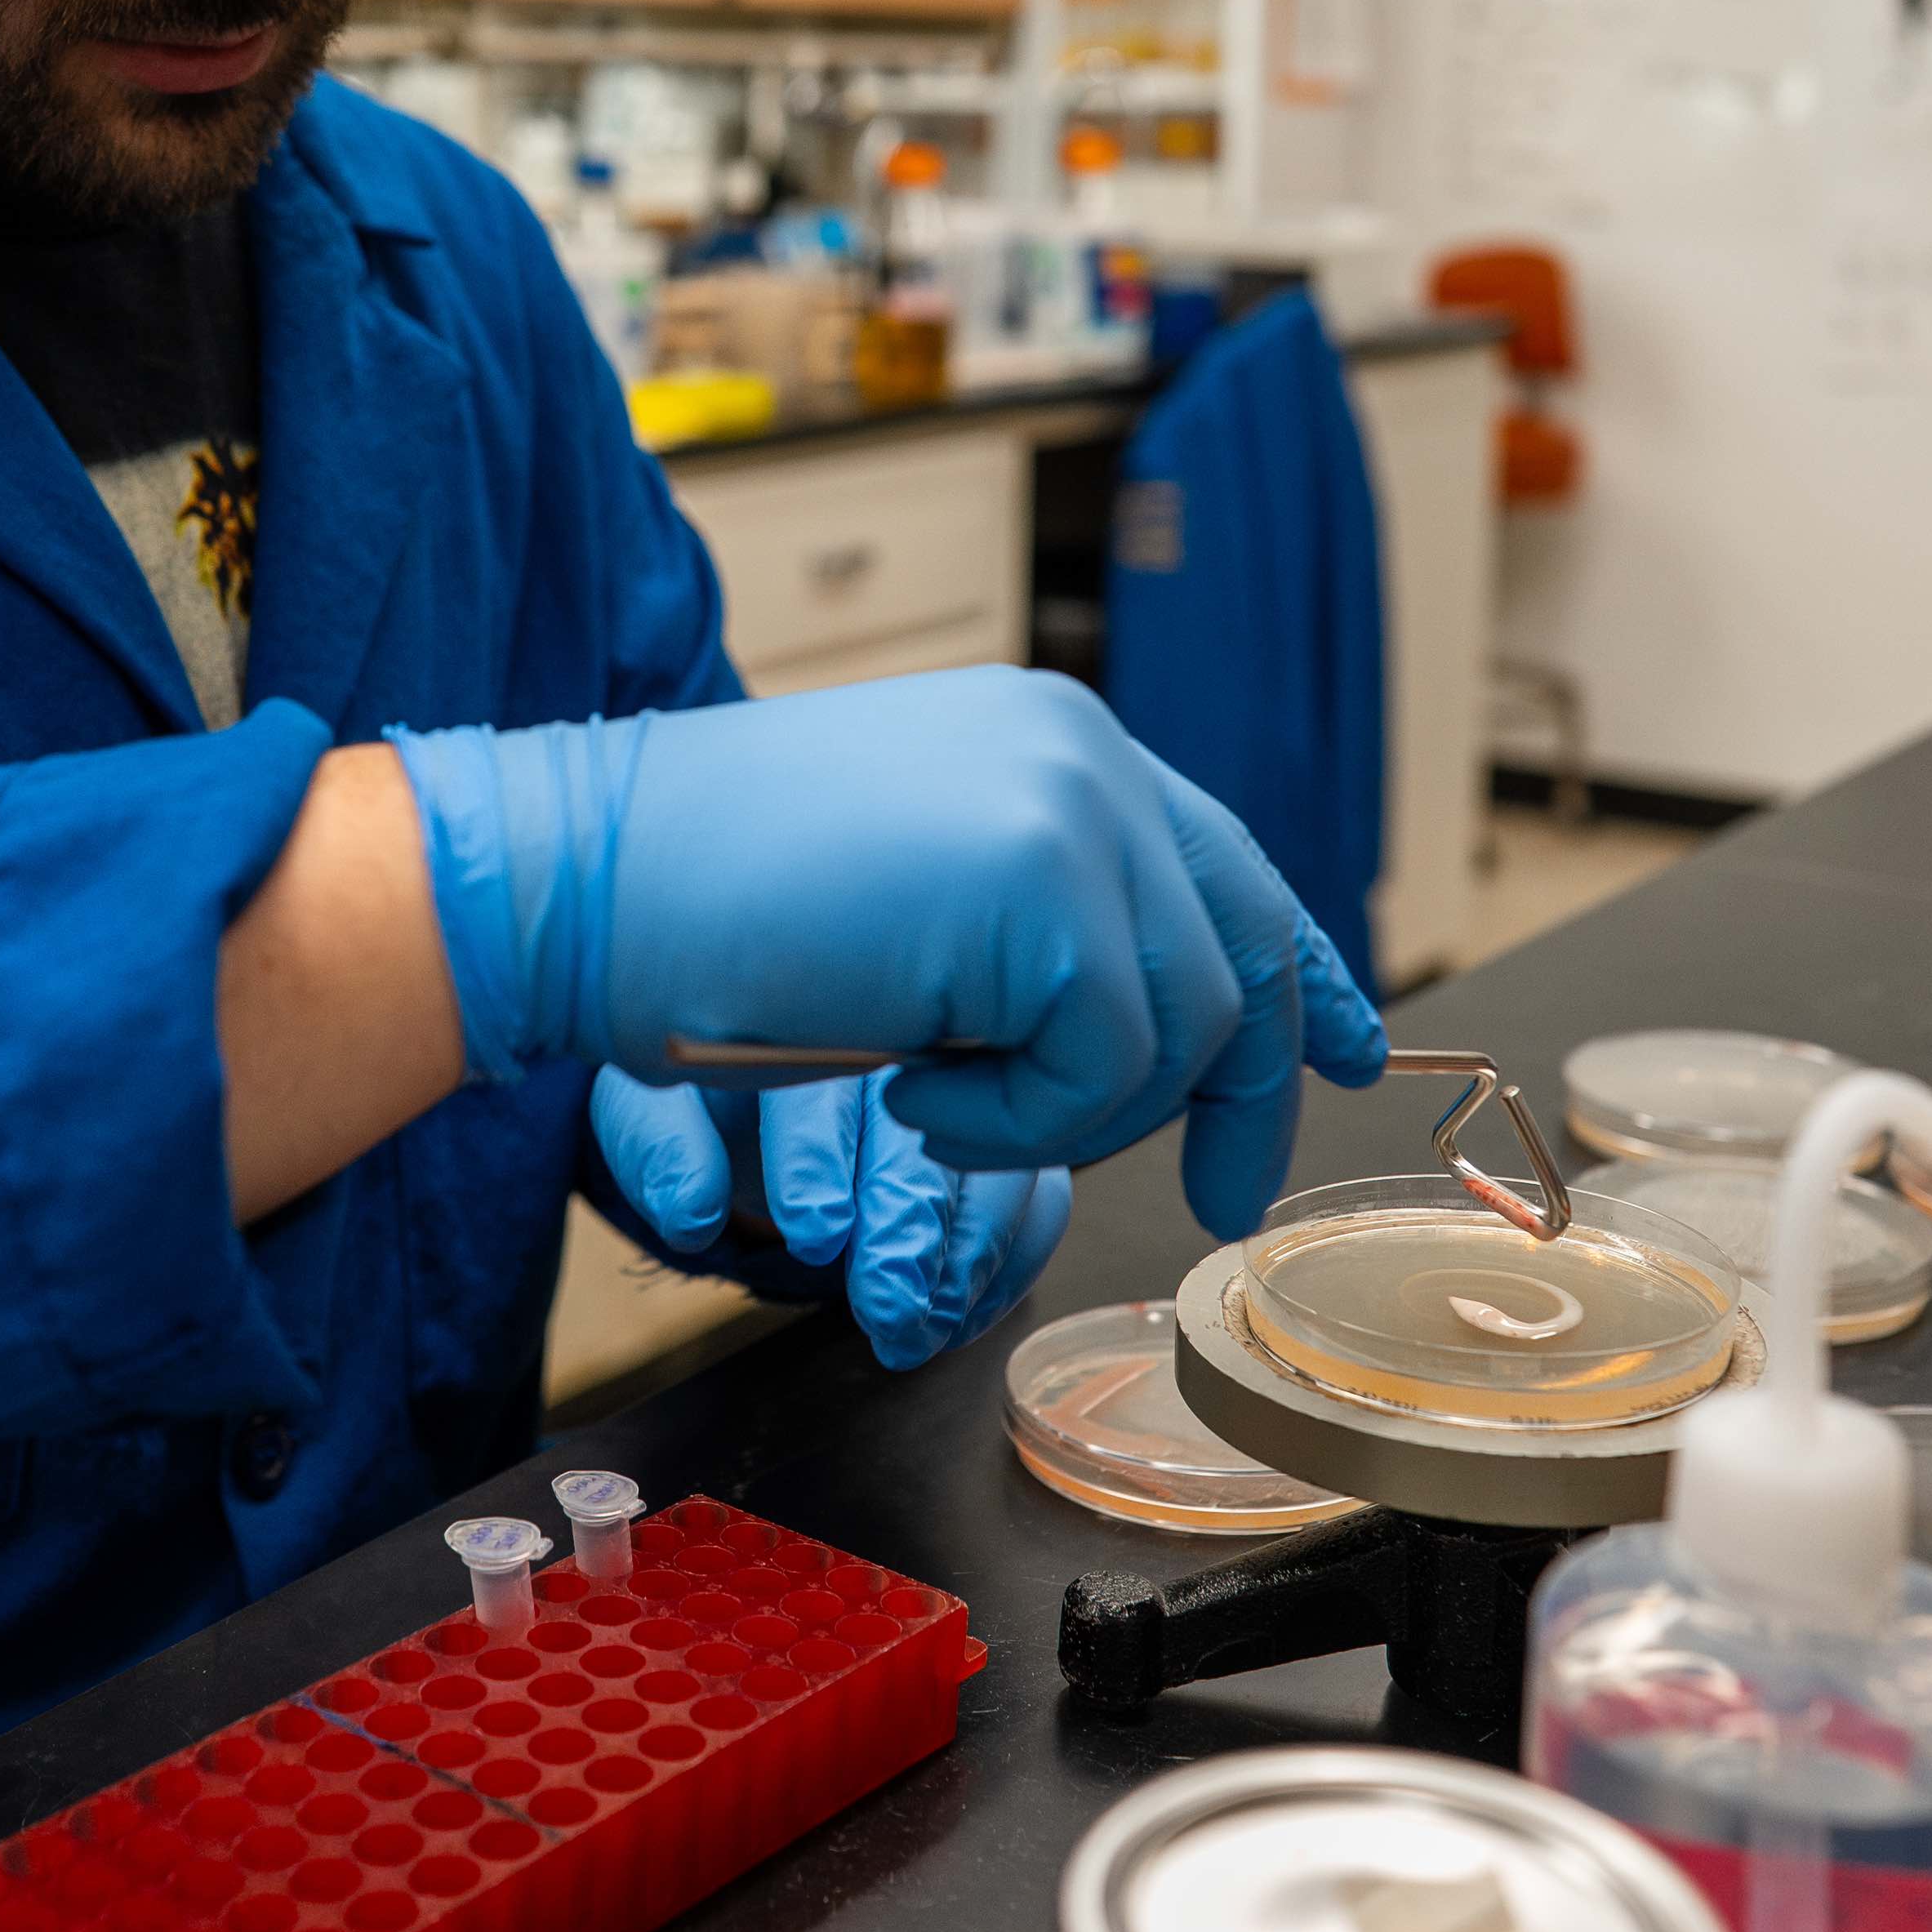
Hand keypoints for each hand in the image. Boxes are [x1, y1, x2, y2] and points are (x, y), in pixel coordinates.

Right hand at [392, 669, 1389, 1236]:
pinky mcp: (1047, 890)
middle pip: (1232, 954)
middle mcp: (1084, 755)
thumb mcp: (917, 888)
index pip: (1224, 860)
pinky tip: (904, 1087)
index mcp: (1053, 740)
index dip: (1298, 966)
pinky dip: (1010, 1120)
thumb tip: (1158, 1016)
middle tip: (1217, 1192)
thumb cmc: (709, 903)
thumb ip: (1039, 914)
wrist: (587, 878)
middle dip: (1230, 1094)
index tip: (1344, 1053)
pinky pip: (1101, 1066)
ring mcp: (1074, 811)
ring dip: (1062, 1110)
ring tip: (933, 1092)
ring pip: (1177, 1027)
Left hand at [589, 1068, 1072, 1369]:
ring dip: (962, 1263)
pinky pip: (1038, 1202)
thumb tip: (689, 1211)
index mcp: (807, 1026)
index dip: (819, 1166)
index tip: (812, 1239)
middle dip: (908, 1231)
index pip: (821, 1095)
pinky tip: (960, 1317)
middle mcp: (904, 1050)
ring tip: (919, 1330)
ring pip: (996, 1173)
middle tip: (889, 1309)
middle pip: (921, 1140)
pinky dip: (1008, 1265)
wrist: (759, 1070)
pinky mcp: (1004, 1143)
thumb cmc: (707, 1089)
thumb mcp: (649, 1104)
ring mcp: (967, 1096)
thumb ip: (663, 1149)